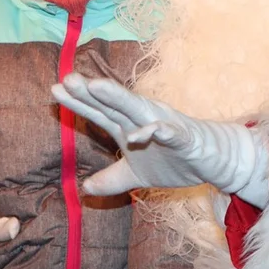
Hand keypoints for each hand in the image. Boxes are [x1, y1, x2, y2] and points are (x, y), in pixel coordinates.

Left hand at [51, 74, 268, 205]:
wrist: (213, 162)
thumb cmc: (173, 161)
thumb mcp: (136, 175)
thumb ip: (111, 179)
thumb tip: (84, 189)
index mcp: (128, 127)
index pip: (99, 113)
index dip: (79, 103)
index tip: (55, 90)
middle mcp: (141, 120)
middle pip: (113, 104)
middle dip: (91, 92)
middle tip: (68, 79)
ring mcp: (162, 125)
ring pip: (136, 109)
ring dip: (117, 98)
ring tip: (96, 87)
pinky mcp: (183, 137)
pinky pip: (168, 132)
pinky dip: (155, 130)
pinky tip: (140, 133)